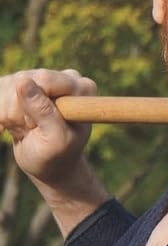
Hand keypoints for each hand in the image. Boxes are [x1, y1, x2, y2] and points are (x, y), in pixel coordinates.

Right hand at [0, 68, 108, 235]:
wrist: (49, 167)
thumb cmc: (57, 158)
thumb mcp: (54, 141)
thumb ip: (43, 112)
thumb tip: (26, 83)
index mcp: (82, 88)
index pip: (49, 79)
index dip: (35, 99)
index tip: (30, 124)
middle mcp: (64, 78)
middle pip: (23, 79)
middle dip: (19, 111)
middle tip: (25, 132)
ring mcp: (40, 79)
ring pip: (6, 85)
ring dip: (7, 113)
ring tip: (19, 131)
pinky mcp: (19, 84)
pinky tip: (8, 126)